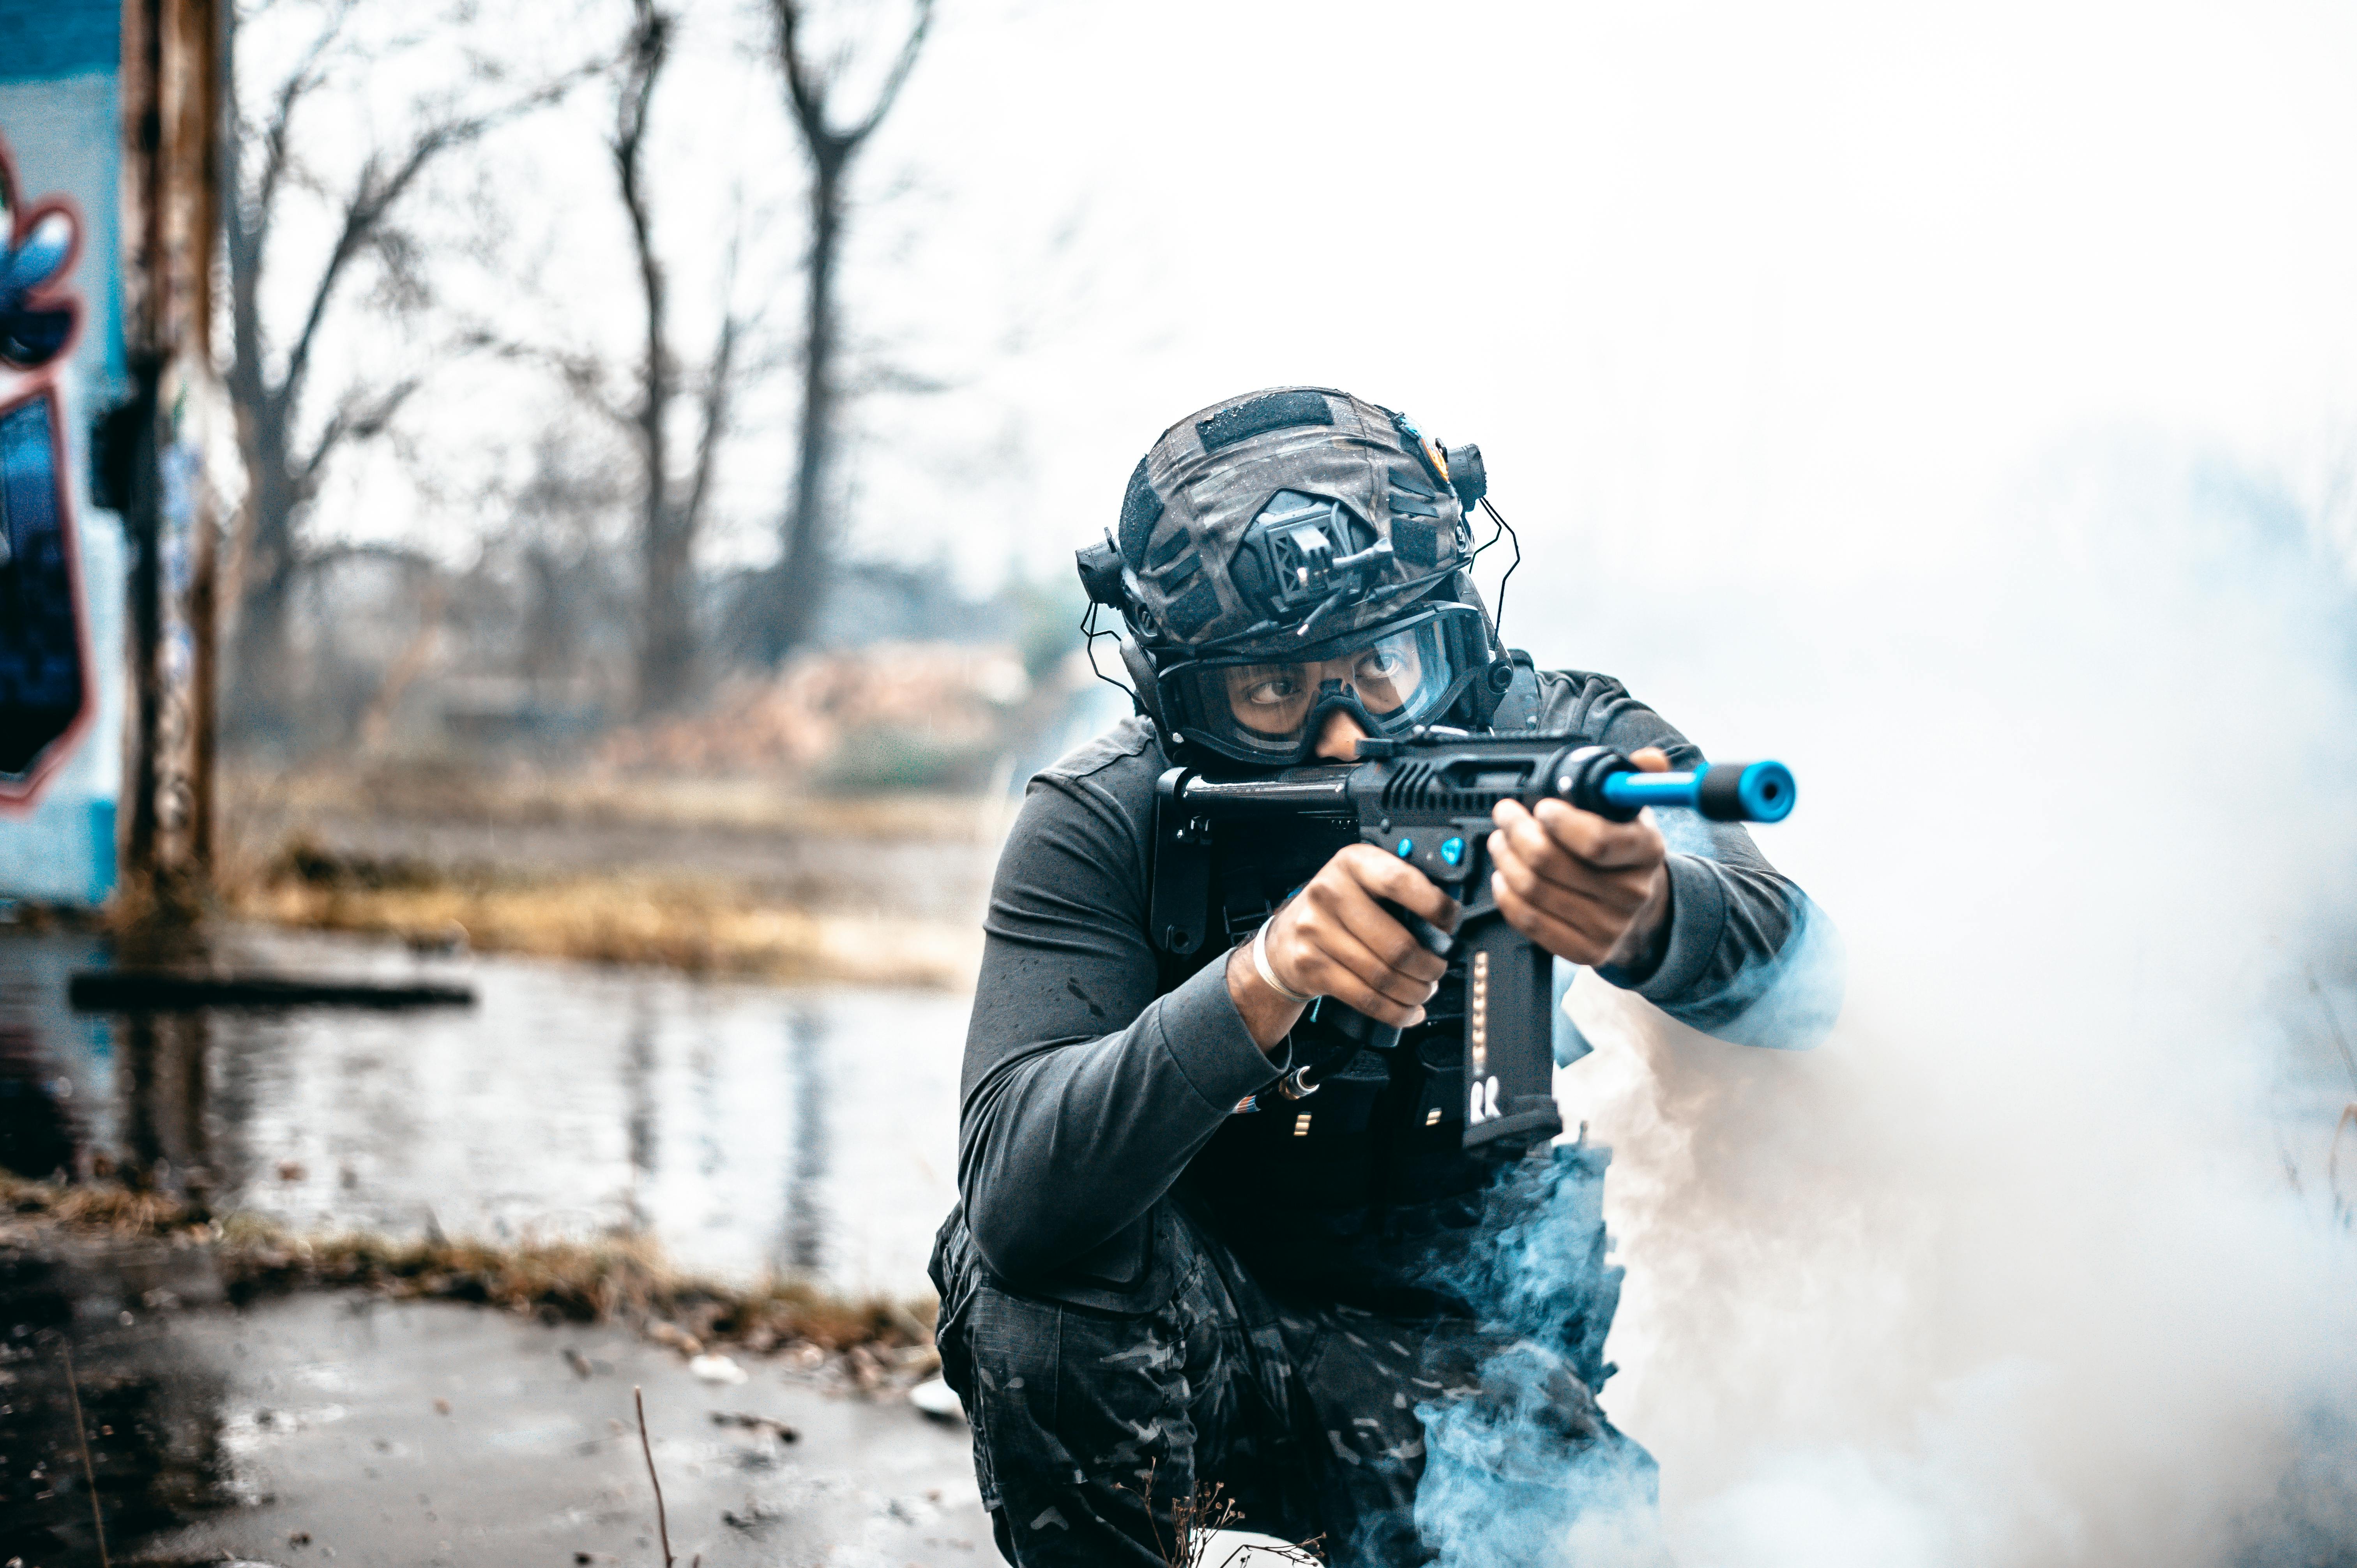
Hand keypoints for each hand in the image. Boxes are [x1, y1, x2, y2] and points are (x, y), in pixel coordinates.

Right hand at [1226, 844, 1460, 1050]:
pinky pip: (1365, 998)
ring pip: (1384, 976)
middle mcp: (1330, 892)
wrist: (1285, 939)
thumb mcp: (1363, 881)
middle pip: (1397, 944)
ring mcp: (1316, 930)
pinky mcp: (1312, 966)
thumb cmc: (1338, 909)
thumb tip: (1448, 919)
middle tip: (1438, 970)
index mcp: (1353, 863)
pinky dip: (1395, 1011)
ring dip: (1415, 992)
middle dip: (1430, 967)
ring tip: (1424, 990)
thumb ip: (1400, 888)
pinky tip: (1408, 1012)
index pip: (1400, 882)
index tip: (1450, 924)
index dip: (1435, 907)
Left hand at [1488, 746, 1672, 967]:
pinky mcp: (1584, 950)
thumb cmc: (1623, 852)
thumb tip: (1649, 758)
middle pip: (1551, 864)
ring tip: (1501, 840)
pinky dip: (1506, 894)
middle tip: (1506, 814)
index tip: (1541, 807)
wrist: (1638, 910)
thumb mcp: (1633, 811)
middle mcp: (1631, 893)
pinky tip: (1504, 875)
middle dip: (1516, 832)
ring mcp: (1608, 927)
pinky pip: (1529, 920)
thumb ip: (1636, 778)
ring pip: (1533, 889)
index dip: (1559, 822)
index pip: (1596, 841)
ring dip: (1505, 858)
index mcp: (1646, 851)